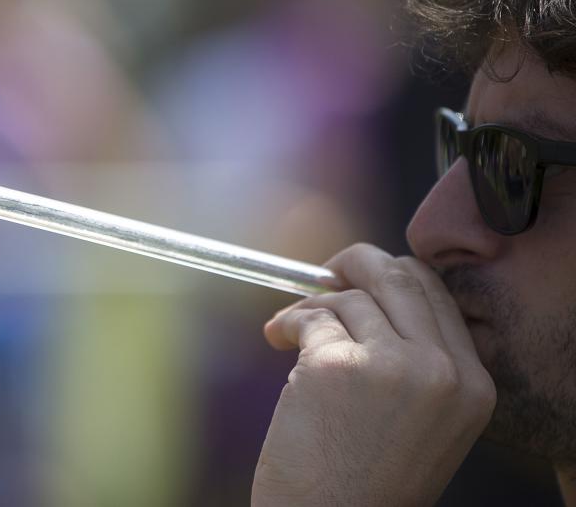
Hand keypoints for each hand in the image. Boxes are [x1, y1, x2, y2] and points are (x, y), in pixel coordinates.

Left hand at [252, 243, 495, 505]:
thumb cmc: (367, 483)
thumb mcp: (423, 424)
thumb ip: (416, 363)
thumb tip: (369, 295)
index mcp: (471, 385)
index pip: (437, 295)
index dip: (393, 276)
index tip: (362, 277)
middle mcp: (440, 370)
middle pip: (398, 277)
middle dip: (355, 263)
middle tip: (326, 273)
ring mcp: (390, 366)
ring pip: (347, 299)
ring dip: (311, 307)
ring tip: (290, 331)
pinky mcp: (335, 366)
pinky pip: (309, 319)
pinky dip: (287, 322)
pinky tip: (276, 339)